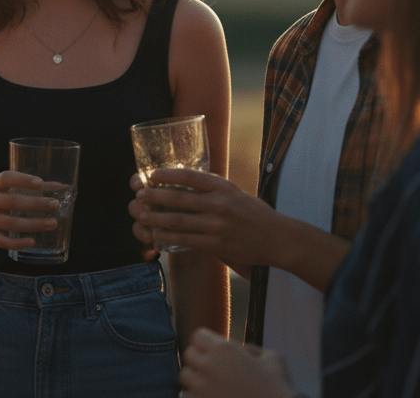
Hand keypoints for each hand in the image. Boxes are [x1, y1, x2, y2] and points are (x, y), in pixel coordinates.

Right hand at [0, 170, 59, 250]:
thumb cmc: (0, 200)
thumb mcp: (9, 190)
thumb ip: (33, 188)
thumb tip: (63, 187)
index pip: (6, 178)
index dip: (23, 180)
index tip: (40, 183)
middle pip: (12, 202)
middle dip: (36, 204)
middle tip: (55, 205)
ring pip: (11, 223)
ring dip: (34, 224)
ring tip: (53, 223)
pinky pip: (4, 241)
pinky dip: (18, 243)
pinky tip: (33, 241)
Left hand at [129, 168, 283, 270]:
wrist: (279, 239)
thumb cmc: (256, 214)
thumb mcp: (236, 193)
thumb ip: (214, 189)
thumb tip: (186, 182)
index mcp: (224, 187)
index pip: (189, 176)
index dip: (167, 174)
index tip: (151, 174)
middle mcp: (219, 204)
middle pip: (178, 198)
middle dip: (154, 196)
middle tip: (140, 195)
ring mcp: (216, 226)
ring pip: (178, 221)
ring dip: (156, 218)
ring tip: (143, 215)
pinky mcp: (216, 245)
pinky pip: (186, 240)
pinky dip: (169, 236)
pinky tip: (158, 234)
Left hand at [180, 327, 296, 397]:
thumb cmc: (277, 387)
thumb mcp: (269, 357)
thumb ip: (247, 349)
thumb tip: (235, 347)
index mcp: (223, 348)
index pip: (197, 336)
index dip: (206, 343)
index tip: (214, 352)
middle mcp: (208, 365)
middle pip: (189, 354)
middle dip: (200, 360)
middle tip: (213, 371)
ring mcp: (201, 387)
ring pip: (185, 376)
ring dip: (195, 380)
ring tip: (211, 387)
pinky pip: (185, 396)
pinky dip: (196, 397)